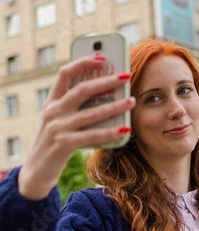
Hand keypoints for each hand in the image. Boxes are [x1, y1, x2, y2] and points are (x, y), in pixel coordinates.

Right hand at [18, 57, 134, 199]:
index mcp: (51, 102)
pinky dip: (110, 132)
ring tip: (131, 101)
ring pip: (91, 112)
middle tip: (126, 76)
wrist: (35, 173)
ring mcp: (58, 127)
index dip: (83, 62)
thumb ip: (73, 108)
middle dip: (106, 81)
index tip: (102, 58)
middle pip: (83, 89)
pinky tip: (124, 130)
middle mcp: (53, 111)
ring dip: (114, 106)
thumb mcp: (57, 121)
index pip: (64, 73)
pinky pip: (92, 136)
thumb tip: (106, 97)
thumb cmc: (52, 143)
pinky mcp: (64, 144)